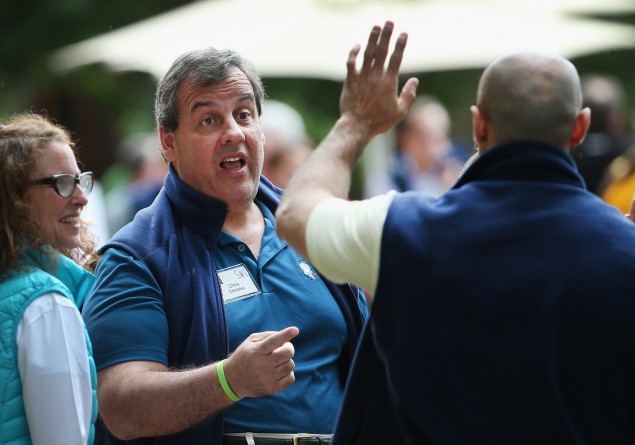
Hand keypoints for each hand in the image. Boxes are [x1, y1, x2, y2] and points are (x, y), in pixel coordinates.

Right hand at [222, 326, 298, 397]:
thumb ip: (268, 336)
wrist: (232, 380)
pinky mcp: (271, 388)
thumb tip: (285, 337)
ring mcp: (268, 378)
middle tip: (283, 347)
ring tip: (278, 361)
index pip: (273, 341)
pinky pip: (290, 378)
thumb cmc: (245, 356)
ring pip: (290, 365)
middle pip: (287, 353)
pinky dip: (288, 373)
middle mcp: (262, 365)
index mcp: (256, 351)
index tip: (295, 330)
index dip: (285, 335)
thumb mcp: (250, 342)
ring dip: (287, 360)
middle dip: (289, 347)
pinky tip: (279, 371)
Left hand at [340, 21, 418, 139]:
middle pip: (382, 51)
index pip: (396, 58)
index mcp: (389, 82)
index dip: (400, 44)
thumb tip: (415, 80)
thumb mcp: (400, 111)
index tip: (404, 34)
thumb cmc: (379, 121)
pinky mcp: (350, 80)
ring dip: (372, 38)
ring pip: (367, 53)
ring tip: (376, 27)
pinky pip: (351, 62)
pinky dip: (354, 52)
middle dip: (386, 35)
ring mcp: (362, 77)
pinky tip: (358, 45)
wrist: (357, 126)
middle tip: (389, 22)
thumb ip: (409, 94)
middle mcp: (376, 76)